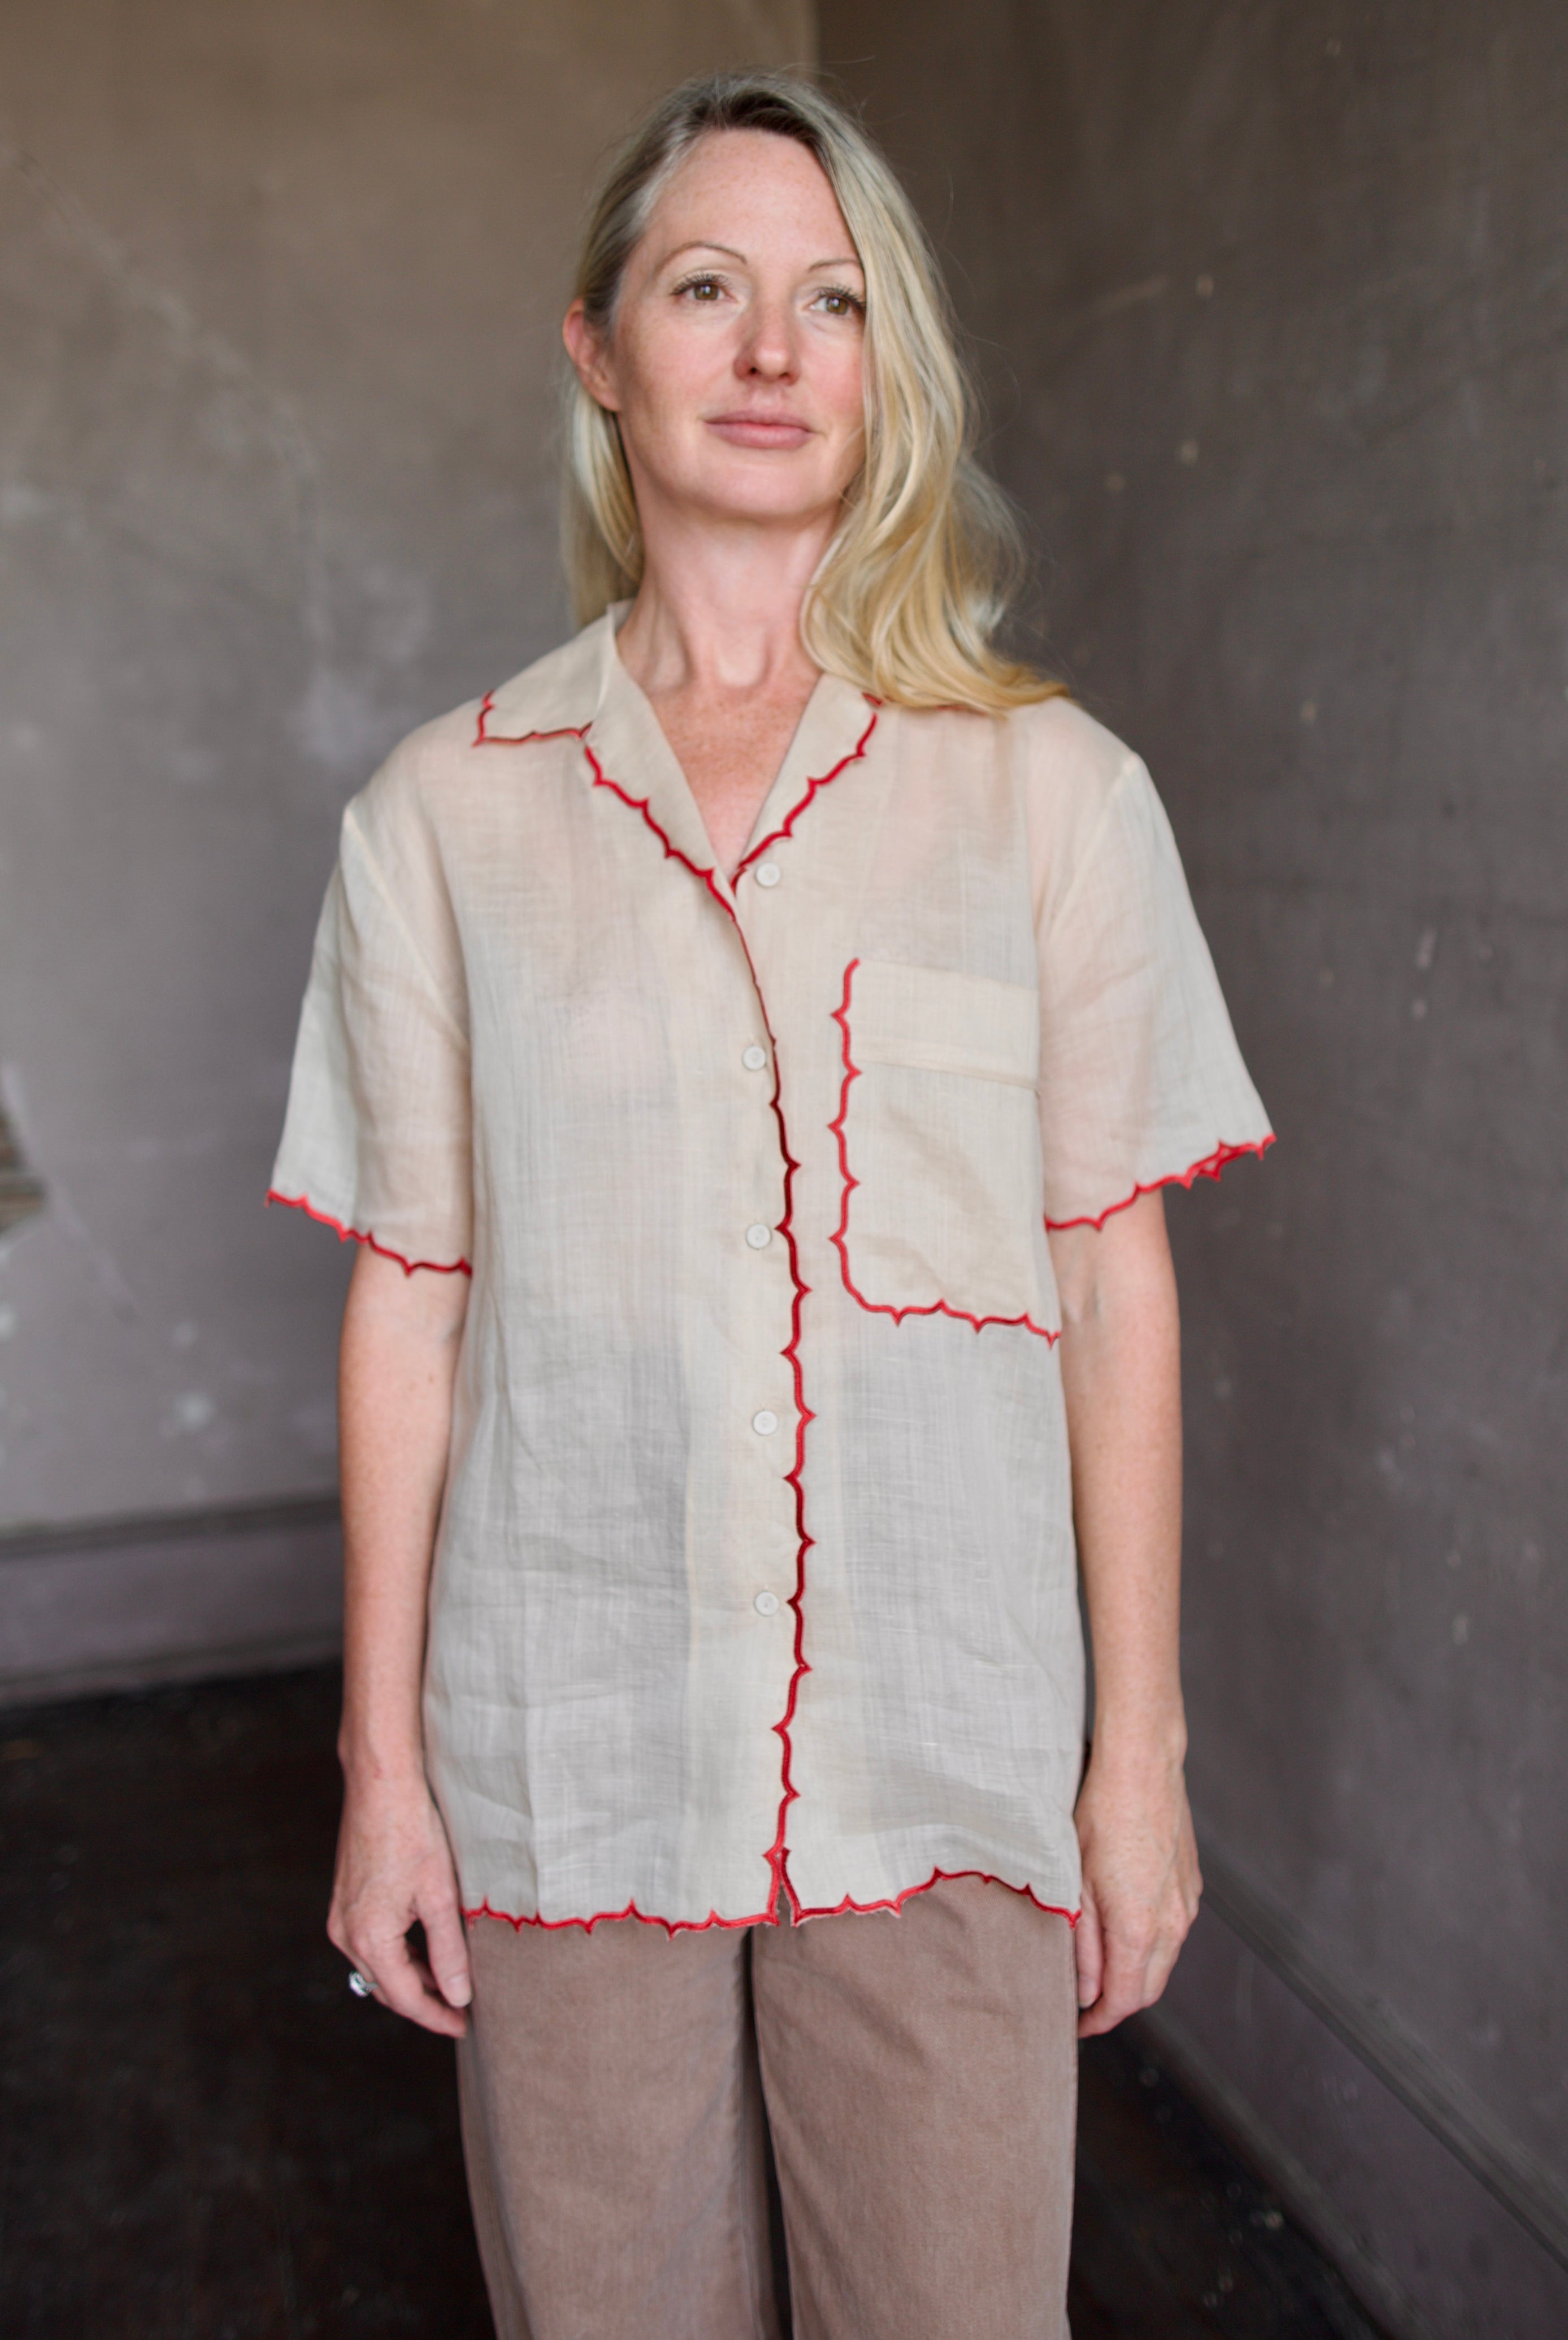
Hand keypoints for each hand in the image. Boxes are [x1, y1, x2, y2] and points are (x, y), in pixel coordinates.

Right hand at [328, 1769, 472, 2037]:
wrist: (381, 1785)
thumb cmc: (412, 1832)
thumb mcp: (440, 1896)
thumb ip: (449, 1952)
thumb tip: (459, 1996)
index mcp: (369, 1938)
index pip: (406, 1998)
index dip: (438, 2016)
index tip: (465, 2025)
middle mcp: (346, 1934)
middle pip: (388, 1987)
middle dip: (424, 2001)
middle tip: (461, 2008)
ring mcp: (340, 1917)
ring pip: (379, 1967)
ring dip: (411, 1977)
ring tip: (450, 1979)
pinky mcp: (344, 1901)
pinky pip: (371, 1943)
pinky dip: (398, 1953)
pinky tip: (425, 1947)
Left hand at [1072, 1740, 1201, 2038]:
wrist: (1143, 1766)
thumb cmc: (1101, 1815)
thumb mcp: (1076, 1882)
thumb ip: (1085, 1943)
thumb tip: (1086, 1991)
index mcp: (1140, 1930)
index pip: (1123, 2001)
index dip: (1098, 2021)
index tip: (1076, 2025)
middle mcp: (1172, 1925)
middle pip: (1147, 1989)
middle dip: (1117, 2003)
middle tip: (1084, 2001)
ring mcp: (1186, 1904)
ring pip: (1163, 1961)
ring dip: (1135, 1973)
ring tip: (1100, 1965)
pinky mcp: (1191, 1885)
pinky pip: (1174, 1931)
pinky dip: (1151, 1945)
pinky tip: (1126, 1926)